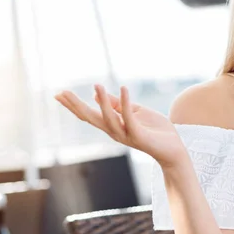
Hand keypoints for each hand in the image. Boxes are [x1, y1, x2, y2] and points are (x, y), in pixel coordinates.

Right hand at [54, 85, 186, 168]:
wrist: (174, 149)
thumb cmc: (156, 131)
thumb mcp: (136, 112)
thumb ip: (118, 105)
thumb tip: (98, 95)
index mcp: (113, 125)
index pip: (89, 114)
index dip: (74, 105)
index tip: (58, 93)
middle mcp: (115, 131)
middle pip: (91, 118)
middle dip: (76, 106)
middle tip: (61, 93)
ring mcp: (126, 134)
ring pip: (109, 118)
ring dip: (102, 101)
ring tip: (96, 85)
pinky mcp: (139, 135)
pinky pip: (130, 117)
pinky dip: (125, 103)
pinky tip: (123, 89)